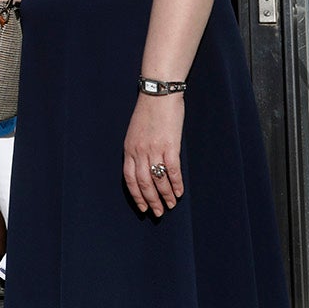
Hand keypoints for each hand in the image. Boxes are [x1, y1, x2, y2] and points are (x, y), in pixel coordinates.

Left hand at [122, 94, 185, 216]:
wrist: (158, 94)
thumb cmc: (148, 113)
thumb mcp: (135, 133)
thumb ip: (137, 150)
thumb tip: (142, 168)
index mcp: (129, 149)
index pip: (129, 179)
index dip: (136, 195)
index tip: (142, 207)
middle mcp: (139, 151)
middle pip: (143, 183)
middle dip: (150, 201)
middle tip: (158, 213)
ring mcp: (154, 149)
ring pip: (158, 180)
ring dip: (165, 196)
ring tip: (170, 205)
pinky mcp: (170, 146)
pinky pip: (172, 171)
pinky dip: (175, 184)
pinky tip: (179, 192)